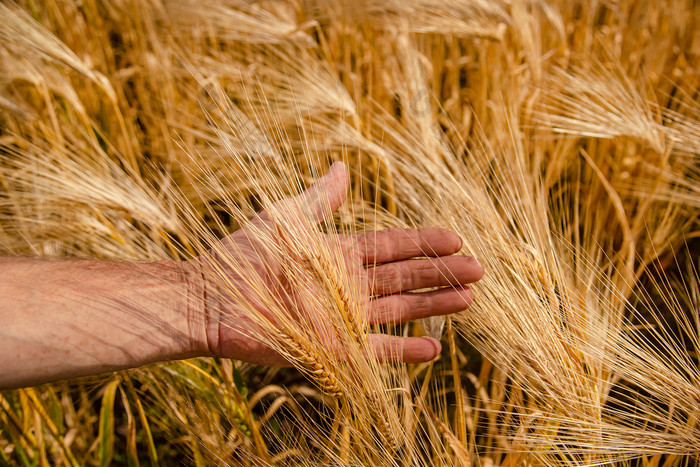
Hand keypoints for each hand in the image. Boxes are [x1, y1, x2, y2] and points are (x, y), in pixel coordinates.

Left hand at [186, 162, 482, 365]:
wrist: (212, 299)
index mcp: (339, 255)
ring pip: (398, 311)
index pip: (392, 247)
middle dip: (441, 274)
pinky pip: (375, 352)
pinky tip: (433, 346)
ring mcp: (343, 318)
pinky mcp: (333, 348)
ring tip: (467, 300)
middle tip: (478, 270)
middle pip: (405, 278)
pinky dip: (403, 351)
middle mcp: (348, 286)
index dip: (424, 243)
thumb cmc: (245, 256)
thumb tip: (343, 167)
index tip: (456, 238)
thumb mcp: (286, 219)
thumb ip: (319, 200)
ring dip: (433, 307)